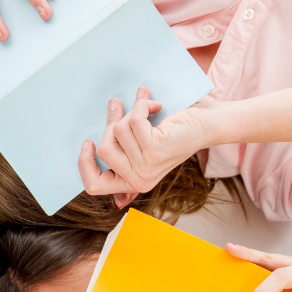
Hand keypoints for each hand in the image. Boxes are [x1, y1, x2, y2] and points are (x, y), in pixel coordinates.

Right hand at [77, 88, 210, 204]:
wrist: (206, 125)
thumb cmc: (175, 132)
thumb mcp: (144, 143)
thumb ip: (125, 141)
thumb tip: (106, 114)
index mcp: (133, 183)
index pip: (94, 186)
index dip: (85, 164)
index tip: (88, 142)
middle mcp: (139, 180)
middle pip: (103, 149)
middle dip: (113, 124)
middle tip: (122, 109)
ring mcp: (146, 166)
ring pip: (117, 131)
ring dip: (131, 112)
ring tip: (146, 108)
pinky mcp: (154, 150)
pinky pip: (132, 121)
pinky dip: (143, 105)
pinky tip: (156, 105)